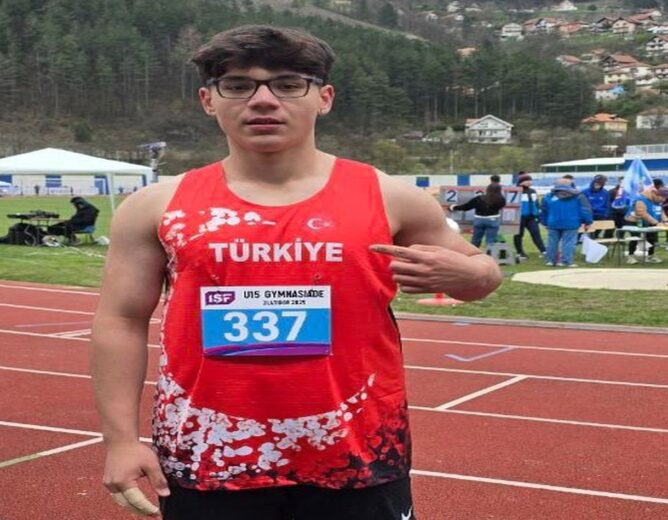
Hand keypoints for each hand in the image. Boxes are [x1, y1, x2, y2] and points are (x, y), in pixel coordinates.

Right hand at [103, 441, 169, 516]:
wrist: (120, 441)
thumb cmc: (136, 450)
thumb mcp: (151, 463)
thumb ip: (158, 480)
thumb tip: (166, 494)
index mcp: (123, 481)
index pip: (137, 501)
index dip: (148, 509)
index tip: (158, 514)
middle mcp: (113, 485)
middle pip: (128, 505)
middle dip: (141, 511)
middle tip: (154, 514)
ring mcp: (108, 484)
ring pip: (121, 502)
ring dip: (133, 508)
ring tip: (147, 510)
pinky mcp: (107, 482)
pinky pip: (118, 496)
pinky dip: (127, 500)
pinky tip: (136, 502)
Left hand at [369, 243, 500, 299]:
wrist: (469, 276)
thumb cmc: (452, 259)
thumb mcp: (437, 249)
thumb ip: (419, 248)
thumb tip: (404, 251)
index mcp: (426, 256)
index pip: (399, 251)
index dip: (383, 249)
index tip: (371, 246)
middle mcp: (423, 270)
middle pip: (395, 267)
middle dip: (393, 263)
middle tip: (400, 261)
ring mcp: (424, 282)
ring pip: (398, 279)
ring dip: (398, 273)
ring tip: (406, 269)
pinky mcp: (426, 290)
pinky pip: (405, 289)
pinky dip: (404, 284)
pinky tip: (410, 279)